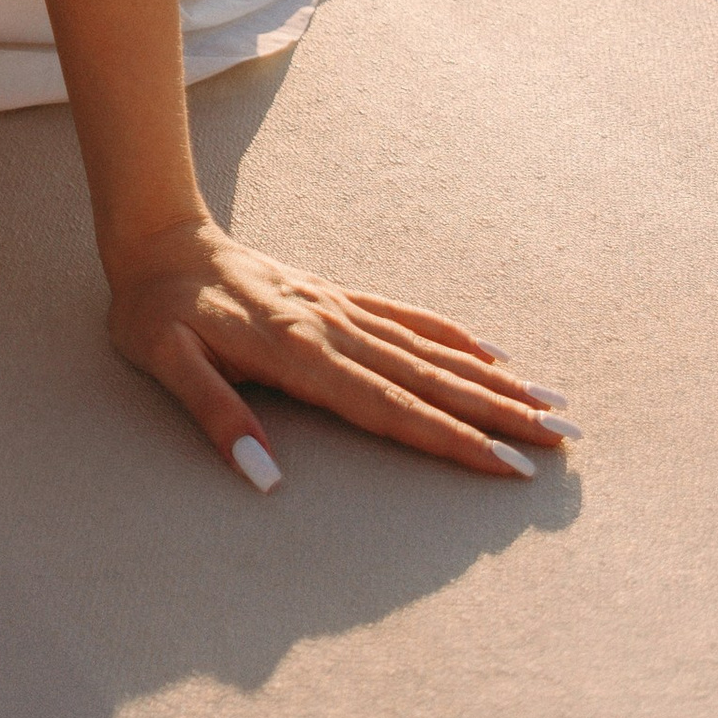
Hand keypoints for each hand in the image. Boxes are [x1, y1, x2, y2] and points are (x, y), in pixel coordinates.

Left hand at [105, 216, 575, 485]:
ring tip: (552, 404)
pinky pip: (406, 318)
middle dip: (499, 414)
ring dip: (491, 380)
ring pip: (429, 351)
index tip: (507, 465)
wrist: (155, 238)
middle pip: (428, 380)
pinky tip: (492, 356)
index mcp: (297, 354)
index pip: (389, 407)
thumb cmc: (153, 311)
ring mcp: (338, 310)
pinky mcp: (334, 297)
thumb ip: (216, 415)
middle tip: (565, 442)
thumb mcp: (164, 363)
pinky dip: (454, 338)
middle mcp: (331, 328)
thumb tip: (266, 479)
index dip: (450, 439)